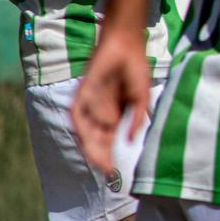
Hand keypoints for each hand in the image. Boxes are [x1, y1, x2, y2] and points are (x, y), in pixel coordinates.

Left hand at [71, 26, 152, 175]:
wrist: (126, 47)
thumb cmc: (136, 71)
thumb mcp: (141, 100)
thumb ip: (137, 120)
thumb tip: (132, 141)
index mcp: (114, 117)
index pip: (110, 141)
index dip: (111, 157)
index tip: (116, 173)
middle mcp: (99, 114)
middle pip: (96, 140)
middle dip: (101, 156)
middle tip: (108, 171)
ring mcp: (89, 105)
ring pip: (86, 131)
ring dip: (91, 147)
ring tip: (99, 161)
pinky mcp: (82, 94)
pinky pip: (78, 114)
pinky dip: (83, 126)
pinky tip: (91, 137)